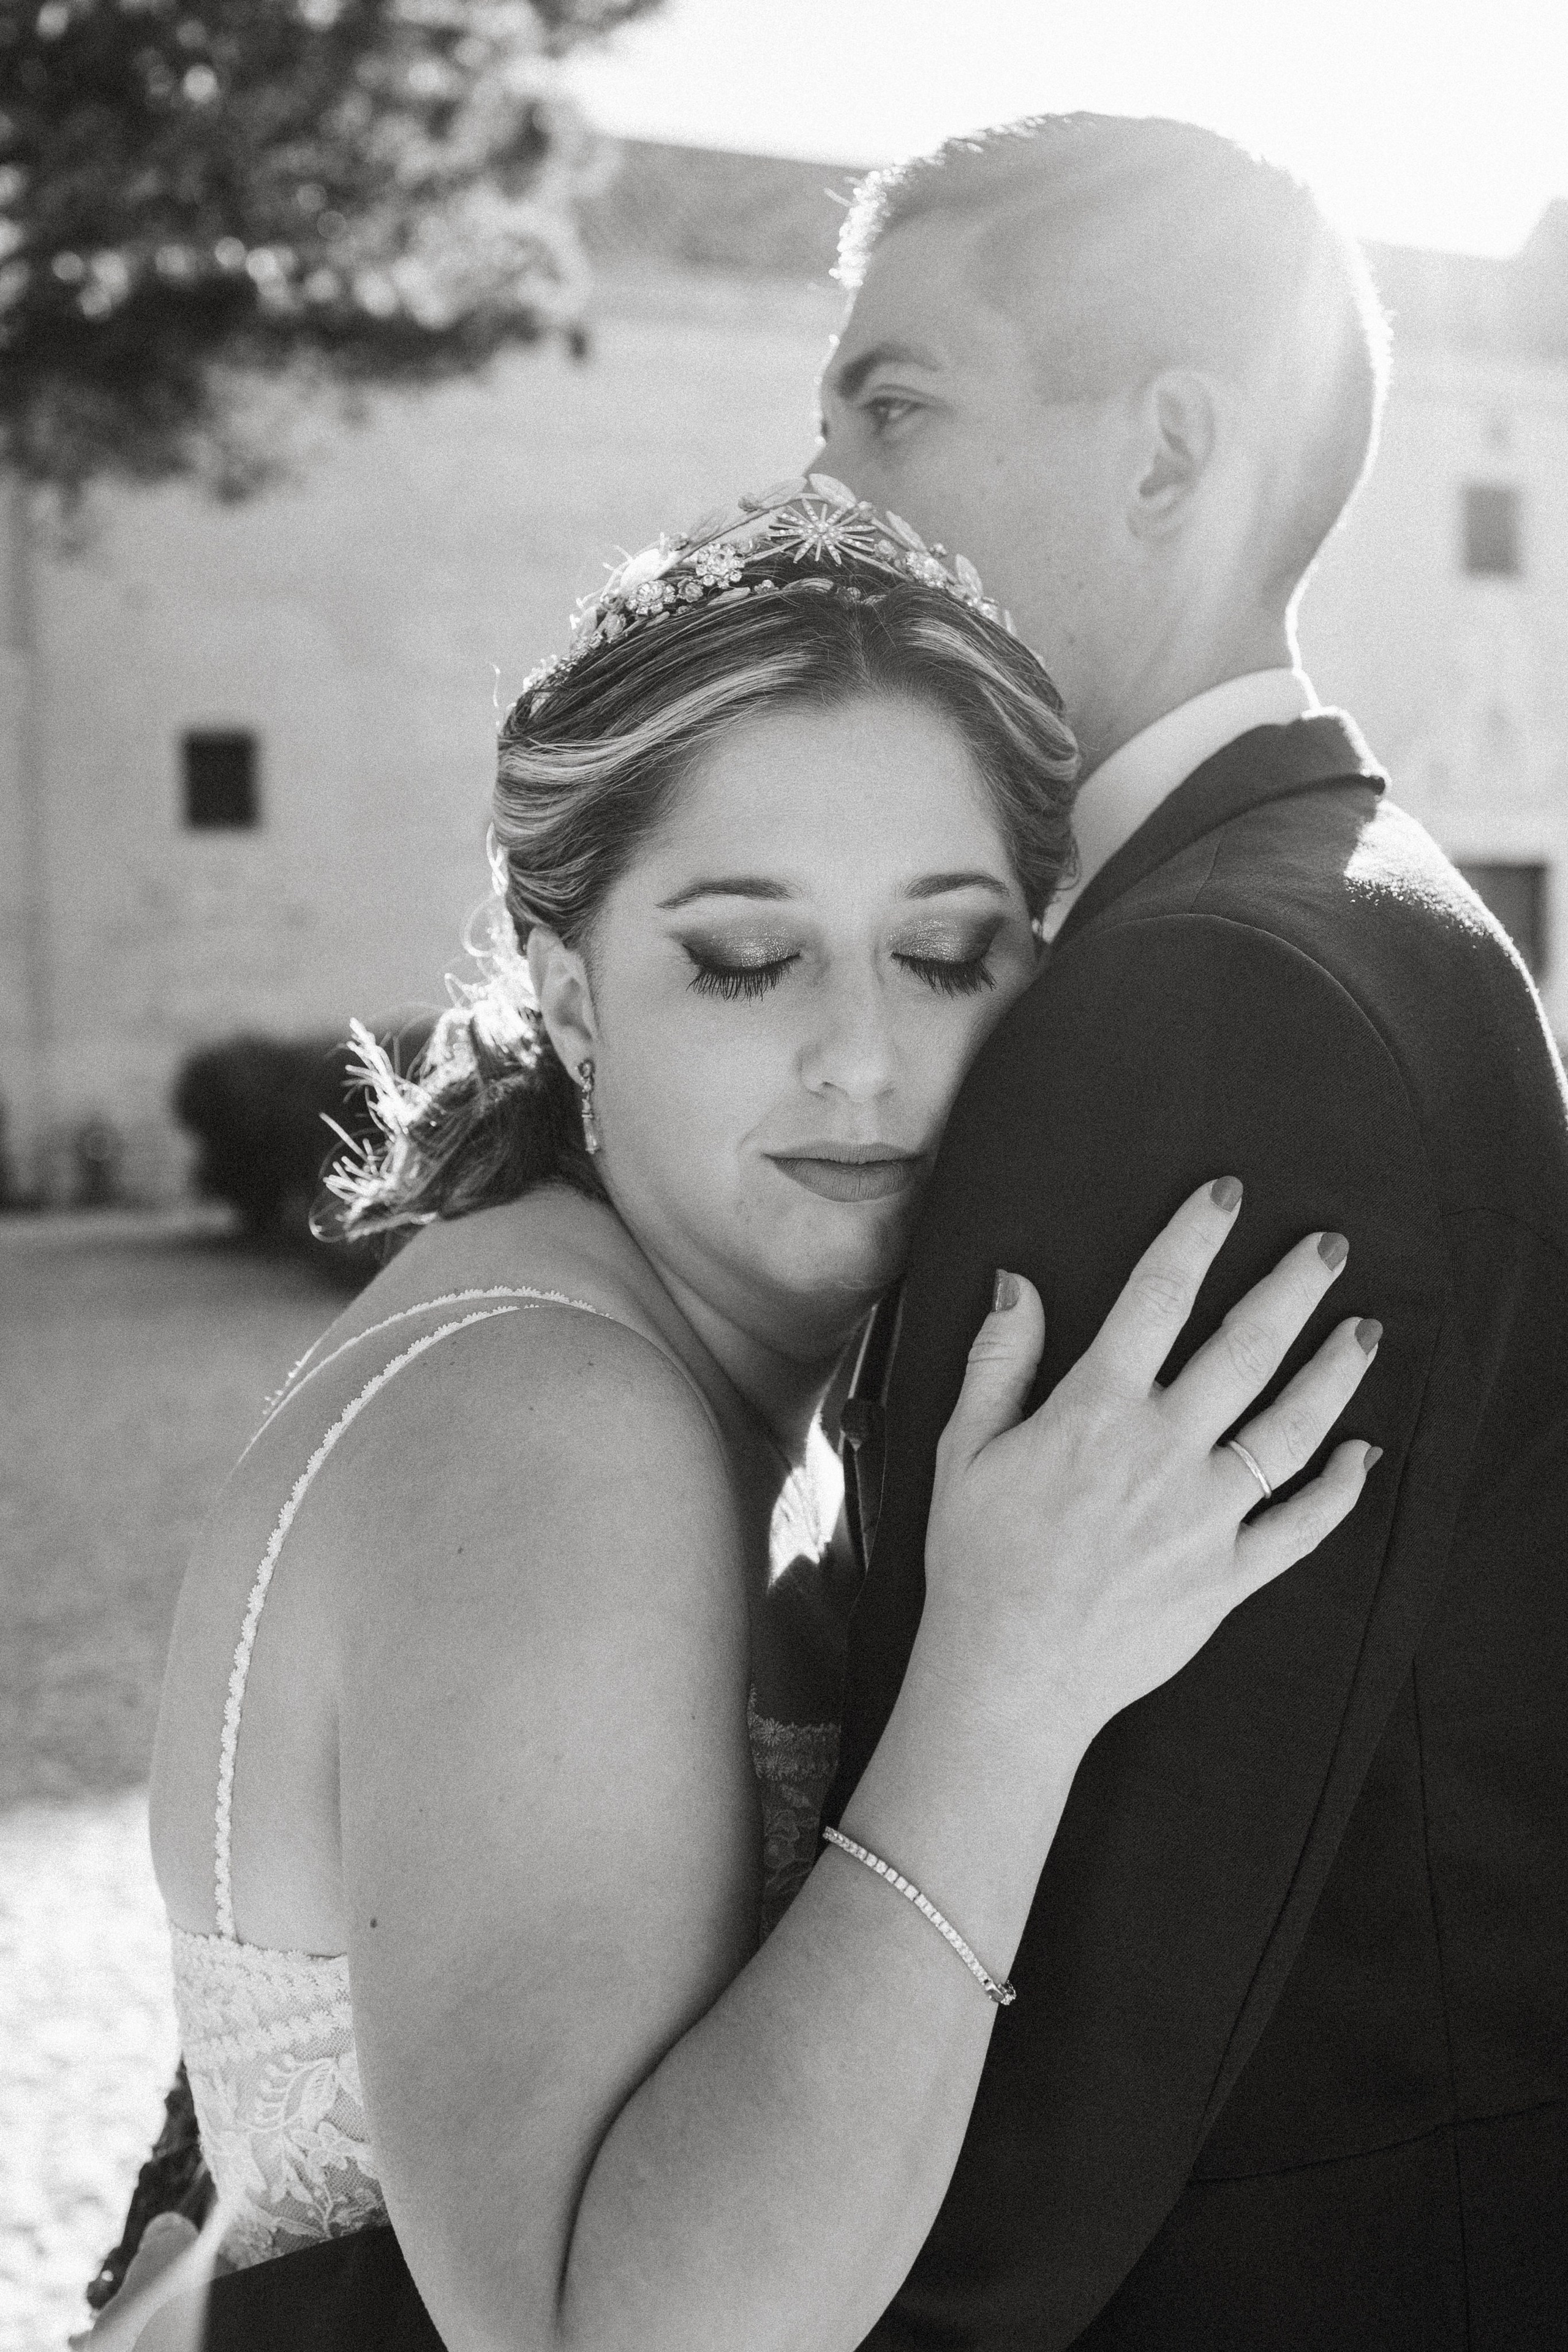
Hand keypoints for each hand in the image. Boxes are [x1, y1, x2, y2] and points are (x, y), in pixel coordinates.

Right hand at [924, 1179, 1379, 1741]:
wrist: (1009, 1676)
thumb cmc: (978, 1561)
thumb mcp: (965, 1450)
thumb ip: (1000, 1362)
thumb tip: (1018, 1283)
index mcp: (1097, 1411)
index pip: (1157, 1298)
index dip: (1194, 1237)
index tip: (1227, 1194)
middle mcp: (1163, 1451)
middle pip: (1245, 1349)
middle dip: (1292, 1289)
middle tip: (1329, 1247)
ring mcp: (1206, 1515)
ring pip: (1290, 1427)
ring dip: (1335, 1373)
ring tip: (1365, 1330)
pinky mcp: (1230, 1576)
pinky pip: (1301, 1526)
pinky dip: (1339, 1489)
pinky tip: (1364, 1454)